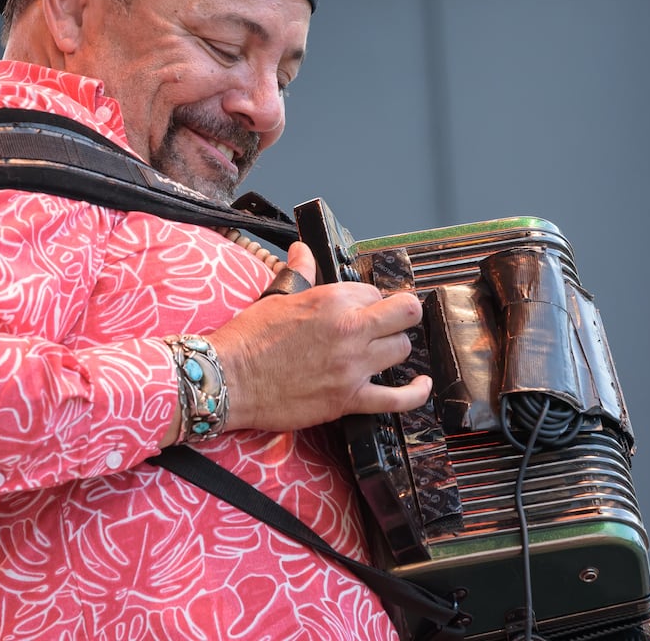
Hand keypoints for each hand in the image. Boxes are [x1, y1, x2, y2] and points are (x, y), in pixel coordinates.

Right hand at [208, 241, 432, 431]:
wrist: (228, 379)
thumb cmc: (248, 339)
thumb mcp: (276, 296)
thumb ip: (299, 272)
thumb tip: (303, 251)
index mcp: (331, 300)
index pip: (374, 292)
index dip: (369, 300)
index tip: (362, 308)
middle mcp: (348, 330)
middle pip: (404, 314)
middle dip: (400, 314)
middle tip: (389, 321)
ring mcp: (352, 366)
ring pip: (402, 350)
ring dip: (394, 348)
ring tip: (380, 350)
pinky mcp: (348, 399)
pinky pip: (397, 399)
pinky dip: (415, 393)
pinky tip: (421, 384)